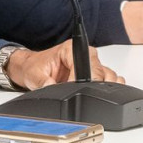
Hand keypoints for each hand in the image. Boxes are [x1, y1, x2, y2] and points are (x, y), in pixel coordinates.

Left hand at [5, 40, 121, 87]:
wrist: (33, 68)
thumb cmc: (35, 67)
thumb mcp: (33, 75)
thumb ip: (42, 81)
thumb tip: (51, 87)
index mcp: (70, 49)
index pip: (86, 65)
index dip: (81, 80)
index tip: (72, 87)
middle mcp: (84, 54)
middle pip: (100, 73)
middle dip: (89, 87)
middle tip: (74, 93)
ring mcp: (92, 63)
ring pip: (108, 77)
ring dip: (98, 88)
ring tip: (80, 92)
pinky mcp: (95, 73)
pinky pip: (109, 81)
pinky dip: (104, 90)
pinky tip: (91, 93)